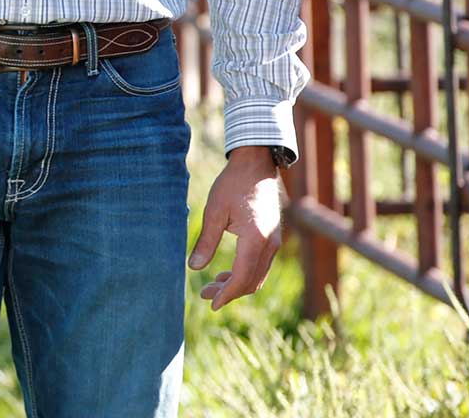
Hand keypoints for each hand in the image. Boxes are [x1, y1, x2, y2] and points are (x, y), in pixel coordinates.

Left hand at [188, 146, 284, 310]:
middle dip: (229, 292)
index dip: (227, 293)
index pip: (242, 277)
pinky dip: (245, 273)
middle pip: (251, 280)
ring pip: (257, 275)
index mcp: (256, 238)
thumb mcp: (214, 211)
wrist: (256, 165)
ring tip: (213, 286)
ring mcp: (275, 242)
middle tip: (205, 295)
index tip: (211, 303)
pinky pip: (261, 265)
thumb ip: (206, 241)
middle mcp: (270, 244)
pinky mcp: (273, 238)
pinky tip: (227, 273)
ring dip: (237, 284)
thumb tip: (194, 267)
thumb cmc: (232, 185)